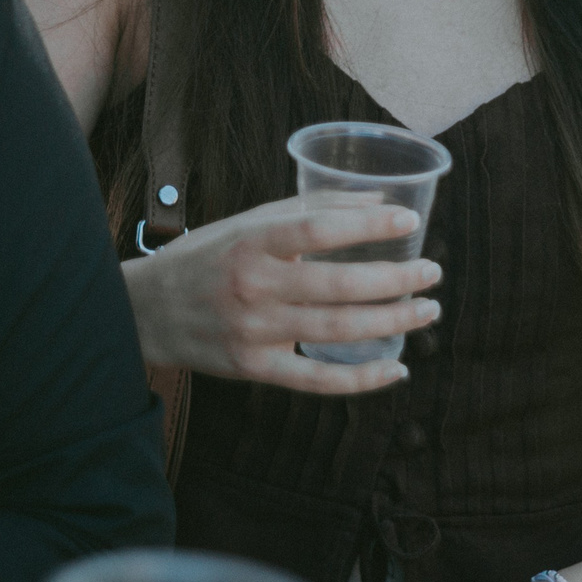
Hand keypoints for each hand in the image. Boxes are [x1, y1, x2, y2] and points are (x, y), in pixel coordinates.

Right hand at [124, 195, 439, 392]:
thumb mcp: (250, 221)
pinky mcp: (255, 369)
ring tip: (428, 310)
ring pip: (336, 331)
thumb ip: (312, 208)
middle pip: (337, 286)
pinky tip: (398, 367)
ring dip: (392, 322)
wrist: (149, 311)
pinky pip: (317, 381)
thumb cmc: (208, 256)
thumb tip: (381, 199)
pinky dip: (362, 379)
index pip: (317, 229)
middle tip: (433, 272)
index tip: (410, 220)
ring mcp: (254, 331)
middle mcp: (253, 285)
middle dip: (395, 280)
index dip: (367, 224)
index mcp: (251, 240)